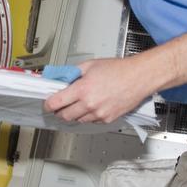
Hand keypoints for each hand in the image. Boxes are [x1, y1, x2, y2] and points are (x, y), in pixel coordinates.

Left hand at [44, 57, 161, 124]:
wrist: (139, 77)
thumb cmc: (119, 69)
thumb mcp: (90, 65)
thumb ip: (72, 73)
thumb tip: (60, 79)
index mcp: (83, 89)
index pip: (56, 103)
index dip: (48, 104)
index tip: (48, 103)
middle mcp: (89, 104)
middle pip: (64, 116)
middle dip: (59, 111)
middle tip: (60, 105)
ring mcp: (99, 114)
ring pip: (77, 120)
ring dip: (74, 114)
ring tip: (78, 103)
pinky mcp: (107, 119)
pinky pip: (91, 121)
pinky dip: (88, 116)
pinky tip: (92, 106)